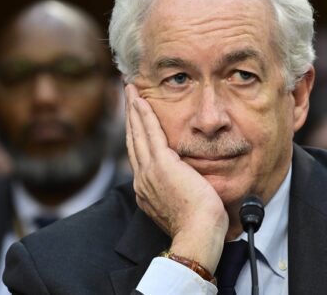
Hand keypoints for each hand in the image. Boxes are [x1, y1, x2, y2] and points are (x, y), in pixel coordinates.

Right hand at [125, 84, 227, 272]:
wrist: (198, 234)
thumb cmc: (198, 225)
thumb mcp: (183, 205)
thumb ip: (179, 190)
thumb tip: (186, 182)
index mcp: (146, 190)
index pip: (139, 156)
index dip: (136, 135)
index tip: (135, 120)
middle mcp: (142, 179)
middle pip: (133, 141)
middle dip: (130, 117)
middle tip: (127, 96)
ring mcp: (149, 171)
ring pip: (137, 133)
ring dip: (134, 110)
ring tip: (131, 91)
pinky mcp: (161, 164)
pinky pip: (150, 133)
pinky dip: (143, 114)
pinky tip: (141, 100)